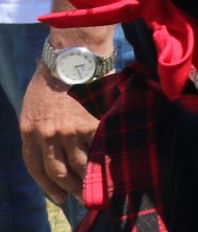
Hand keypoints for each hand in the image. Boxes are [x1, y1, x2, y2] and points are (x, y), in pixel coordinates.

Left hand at [20, 58, 102, 201]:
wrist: (72, 58)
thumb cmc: (52, 77)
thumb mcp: (34, 106)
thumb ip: (40, 128)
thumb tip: (52, 148)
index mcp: (29, 131)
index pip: (35, 167)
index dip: (46, 185)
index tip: (57, 197)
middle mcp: (46, 135)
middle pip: (57, 171)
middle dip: (68, 188)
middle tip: (78, 197)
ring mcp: (69, 131)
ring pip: (78, 165)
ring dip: (86, 179)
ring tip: (95, 187)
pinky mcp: (90, 124)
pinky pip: (97, 148)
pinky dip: (103, 160)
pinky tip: (109, 167)